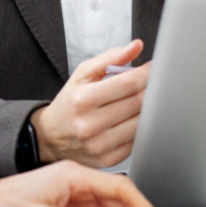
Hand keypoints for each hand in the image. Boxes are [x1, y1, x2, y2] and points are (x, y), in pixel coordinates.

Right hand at [32, 39, 149, 166]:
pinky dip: (140, 127)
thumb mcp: (82, 74)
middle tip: (152, 82)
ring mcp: (100, 144)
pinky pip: (136, 141)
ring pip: (141, 123)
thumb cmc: (70, 101)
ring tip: (142, 100)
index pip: (127, 83)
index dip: (146, 74)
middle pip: (138, 103)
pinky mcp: (108, 159)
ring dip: (148, 109)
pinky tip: (133, 118)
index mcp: (83, 98)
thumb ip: (110, 58)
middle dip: (150, 89)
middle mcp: (90, 124)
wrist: (51, 136)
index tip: (154, 68)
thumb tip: (136, 46)